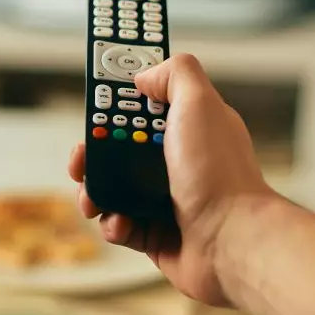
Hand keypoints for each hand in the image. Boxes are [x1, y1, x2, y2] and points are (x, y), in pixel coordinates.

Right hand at [68, 54, 278, 306]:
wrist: (231, 240)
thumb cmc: (219, 174)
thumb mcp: (200, 103)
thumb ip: (175, 75)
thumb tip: (145, 76)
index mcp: (188, 129)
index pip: (143, 108)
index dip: (116, 104)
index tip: (95, 106)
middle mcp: (177, 163)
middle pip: (119, 148)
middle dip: (94, 151)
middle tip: (83, 156)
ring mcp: (165, 200)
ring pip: (113, 188)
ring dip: (93, 190)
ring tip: (91, 196)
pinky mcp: (156, 234)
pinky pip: (119, 224)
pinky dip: (113, 223)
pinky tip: (122, 222)